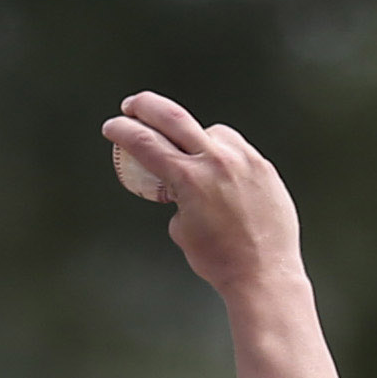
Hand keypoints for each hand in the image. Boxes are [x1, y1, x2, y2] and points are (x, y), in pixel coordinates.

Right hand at [104, 91, 303, 295]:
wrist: (264, 271)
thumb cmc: (218, 260)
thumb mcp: (183, 230)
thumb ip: (178, 198)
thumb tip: (180, 186)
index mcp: (189, 179)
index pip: (146, 143)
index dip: (123, 131)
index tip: (112, 126)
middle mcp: (217, 161)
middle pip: (174, 117)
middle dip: (147, 106)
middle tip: (132, 105)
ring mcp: (244, 160)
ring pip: (211, 132)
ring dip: (194, 138)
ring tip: (191, 157)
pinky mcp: (263, 166)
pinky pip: (236, 149)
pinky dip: (222, 155)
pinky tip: (220, 172)